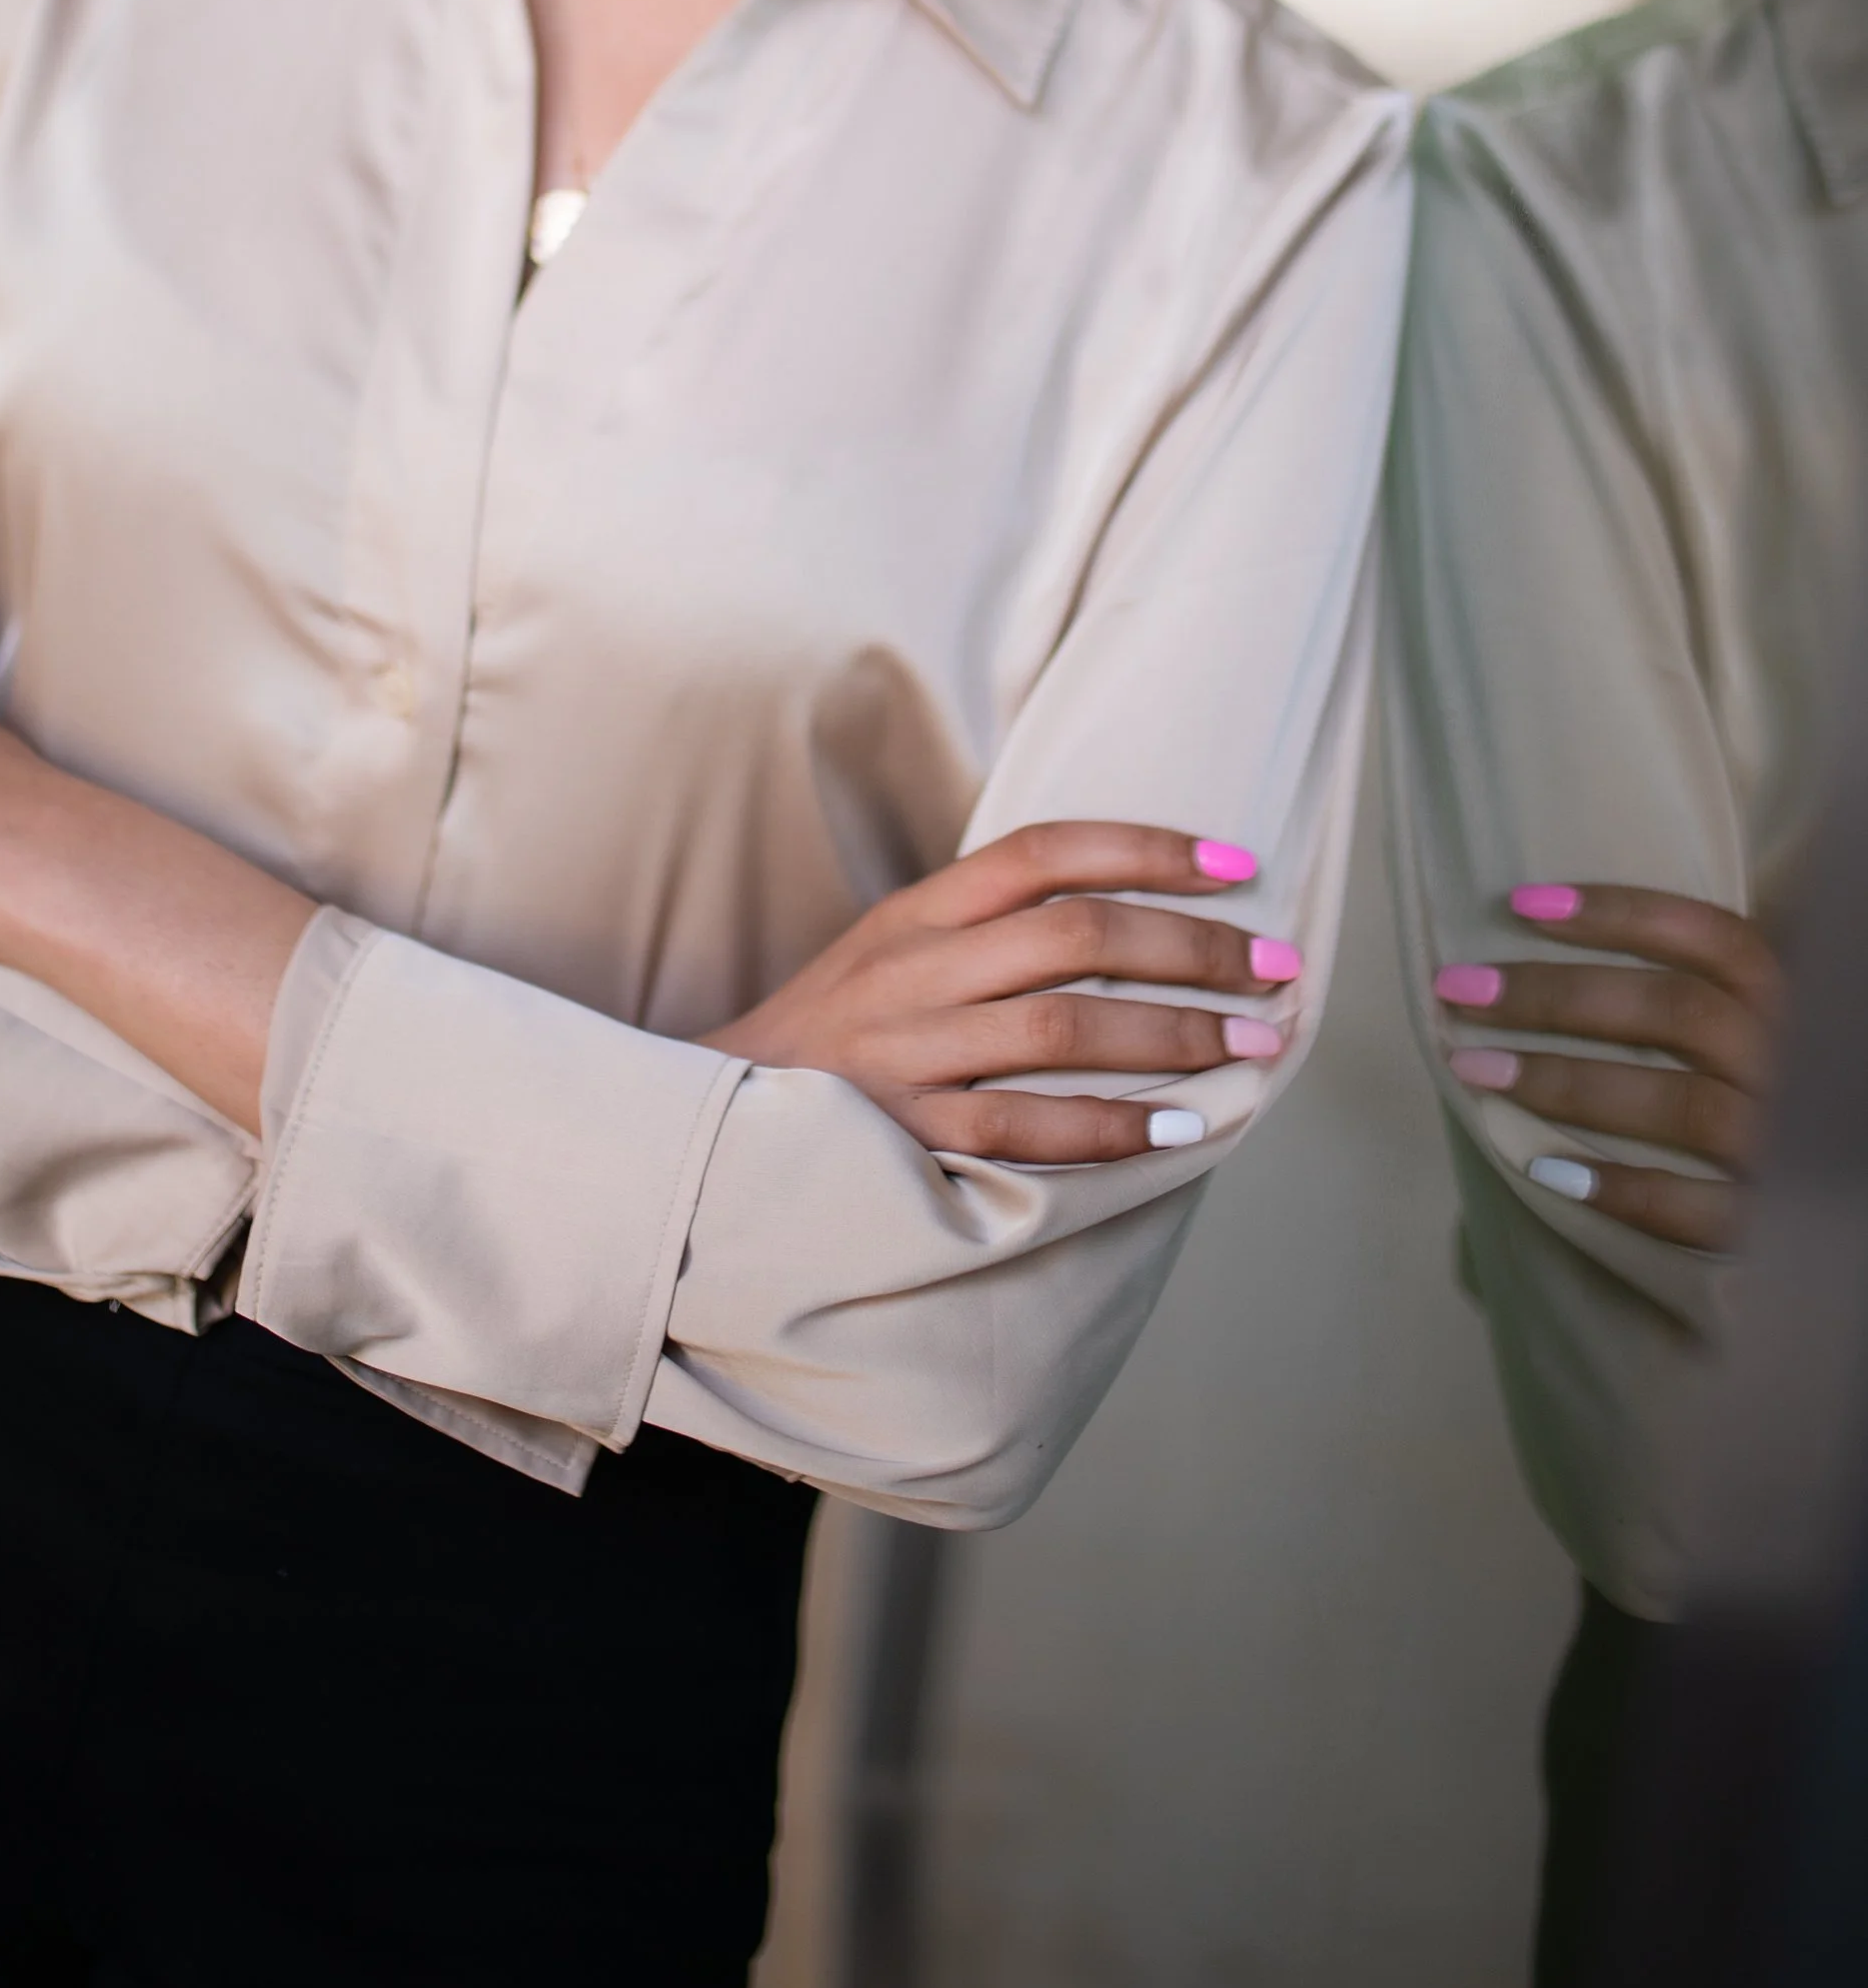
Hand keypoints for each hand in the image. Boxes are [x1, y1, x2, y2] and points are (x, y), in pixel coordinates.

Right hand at [704, 822, 1300, 1164]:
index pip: (1042, 853)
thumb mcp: (892, 953)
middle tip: (1277, 968)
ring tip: (1254, 1044)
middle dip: (1192, 947)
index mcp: (916, 914)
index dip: (1147, 848)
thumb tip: (1131, 912)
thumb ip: (986, 928)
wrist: (711, 1125)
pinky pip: (1025, 1128)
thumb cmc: (837, 1038)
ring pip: (1061, 1027)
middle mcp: (911, 972)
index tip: (1239, 866)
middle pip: (1073, 935)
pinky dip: (1110, 1128)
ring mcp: (905, 1054)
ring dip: (1174, 1034)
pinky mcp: (903, 1138)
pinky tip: (1179, 1128)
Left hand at [1434, 882, 1782, 1252]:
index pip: (1716, 940)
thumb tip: (1578, 927)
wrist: (1841, 1218)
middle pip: (1676, 1013)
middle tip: (1460, 989)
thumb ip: (1713, 986)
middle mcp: (1798, 1066)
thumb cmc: (1787, 1093)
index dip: (1623, 914)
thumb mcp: (1766, 1025)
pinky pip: (1697, 1209)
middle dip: (1557, 997)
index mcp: (1796, 1005)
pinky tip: (1546, 1171)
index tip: (1521, 904)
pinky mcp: (1772, 1224)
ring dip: (1567, 1084)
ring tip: (1473, 1070)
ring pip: (1681, 1107)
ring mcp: (1790, 1147)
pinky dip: (1623, 1190)